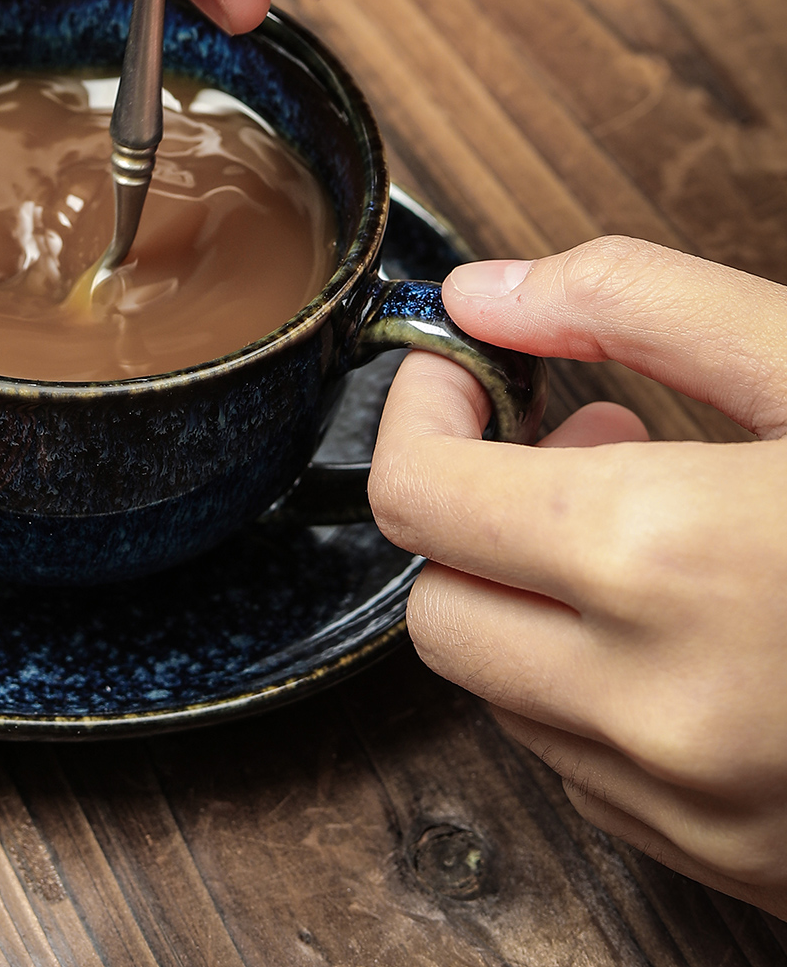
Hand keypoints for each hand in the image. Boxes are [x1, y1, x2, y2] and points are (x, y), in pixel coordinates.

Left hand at [369, 236, 786, 916]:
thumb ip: (634, 301)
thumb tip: (487, 291)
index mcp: (665, 561)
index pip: (417, 496)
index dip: (419, 414)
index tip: (457, 374)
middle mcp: (657, 706)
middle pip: (440, 605)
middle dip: (475, 514)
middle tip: (577, 444)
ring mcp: (698, 807)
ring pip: (506, 692)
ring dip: (539, 599)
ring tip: (662, 529)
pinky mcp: (738, 865)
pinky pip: (587, 770)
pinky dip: (599, 687)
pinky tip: (701, 627)